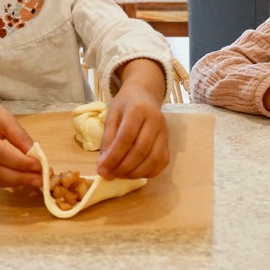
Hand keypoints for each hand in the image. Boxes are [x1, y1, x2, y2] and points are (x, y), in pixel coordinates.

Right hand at [0, 78, 40, 188]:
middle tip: (40, 180)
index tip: (38, 166)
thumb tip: (36, 156)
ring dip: (15, 182)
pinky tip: (21, 180)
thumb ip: (20, 137)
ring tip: (34, 181)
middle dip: (19, 177)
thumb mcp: (6, 118)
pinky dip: (7, 182)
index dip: (19, 162)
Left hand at [97, 59, 169, 179]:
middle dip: (123, 167)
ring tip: (121, 175)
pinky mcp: (168, 141)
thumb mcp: (112, 116)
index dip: (113, 156)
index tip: (101, 169)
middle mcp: (155, 120)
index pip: (126, 137)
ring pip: (154, 158)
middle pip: (141, 150)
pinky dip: (149, 172)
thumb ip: (108, 139)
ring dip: (136, 173)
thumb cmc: (126, 105)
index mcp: (138, 110)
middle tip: (110, 175)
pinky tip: (135, 173)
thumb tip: (104, 165)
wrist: (145, 95)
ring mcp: (165, 131)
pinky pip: (162, 161)